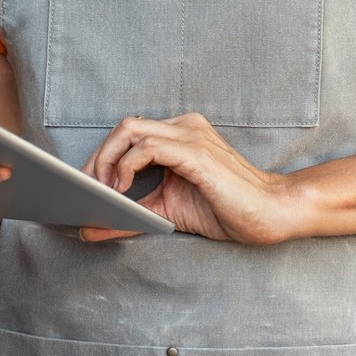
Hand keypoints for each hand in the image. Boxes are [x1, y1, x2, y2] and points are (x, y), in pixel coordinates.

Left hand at [80, 113, 299, 245]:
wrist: (271, 213)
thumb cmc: (226, 209)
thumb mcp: (167, 213)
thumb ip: (131, 217)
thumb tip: (89, 228)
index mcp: (180, 135)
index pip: (128, 133)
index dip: (100, 157)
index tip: (84, 186)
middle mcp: (184, 127)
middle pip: (123, 127)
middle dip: (96, 158)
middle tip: (86, 191)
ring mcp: (190, 136)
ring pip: (130, 131)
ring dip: (106, 161)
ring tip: (102, 192)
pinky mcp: (195, 153)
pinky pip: (148, 149)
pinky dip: (126, 168)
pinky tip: (123, 190)